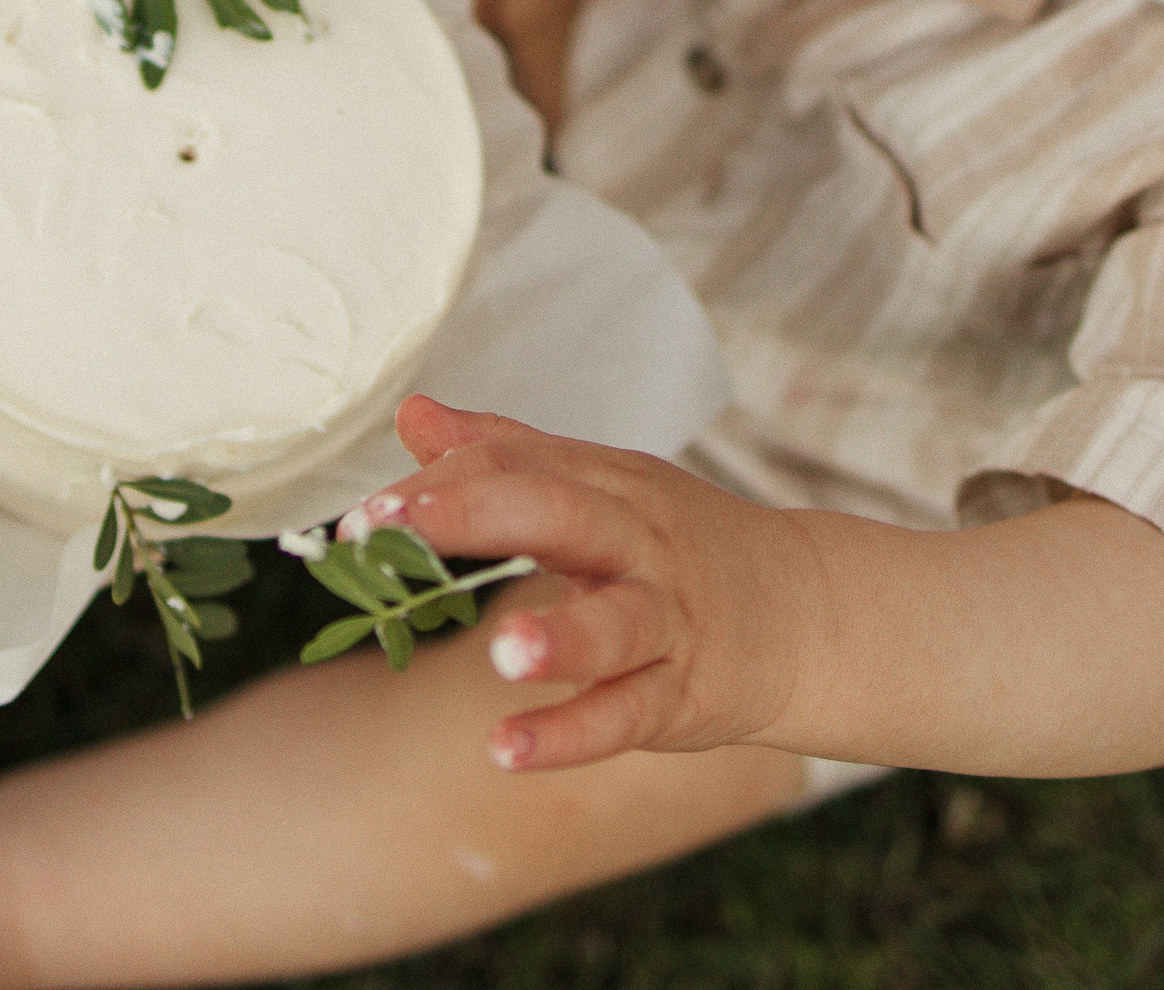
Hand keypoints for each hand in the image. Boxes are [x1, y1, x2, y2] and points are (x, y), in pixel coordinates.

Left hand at [358, 396, 825, 772]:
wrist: (803, 613)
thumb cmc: (675, 544)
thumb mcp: (599, 486)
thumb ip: (503, 454)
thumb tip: (413, 414)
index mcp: (607, 485)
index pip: (516, 466)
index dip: (437, 485)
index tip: (360, 517)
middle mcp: (637, 544)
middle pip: (562, 515)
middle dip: (475, 516)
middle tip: (394, 531)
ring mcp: (664, 621)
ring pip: (614, 627)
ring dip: (558, 638)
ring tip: (500, 654)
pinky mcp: (680, 695)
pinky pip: (624, 715)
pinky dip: (569, 735)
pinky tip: (506, 749)